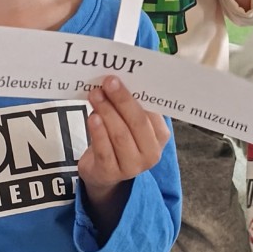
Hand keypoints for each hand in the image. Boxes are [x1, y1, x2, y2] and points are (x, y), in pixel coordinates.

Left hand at [77, 77, 168, 200]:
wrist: (103, 171)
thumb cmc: (120, 139)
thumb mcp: (130, 124)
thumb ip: (131, 106)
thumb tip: (120, 80)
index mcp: (160, 136)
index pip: (151, 113)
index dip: (136, 95)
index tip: (123, 78)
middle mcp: (151, 153)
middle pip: (137, 123)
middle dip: (122, 100)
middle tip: (108, 82)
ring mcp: (132, 166)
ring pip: (120, 135)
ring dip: (107, 112)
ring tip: (96, 95)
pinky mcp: (110, 173)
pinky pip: (104, 150)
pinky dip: (98, 132)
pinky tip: (92, 117)